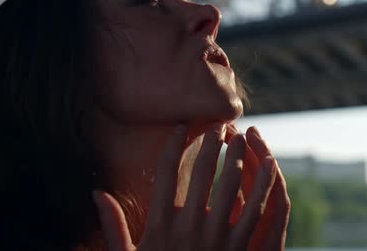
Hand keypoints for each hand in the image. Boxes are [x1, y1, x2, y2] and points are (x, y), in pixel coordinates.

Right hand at [92, 123, 277, 250]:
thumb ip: (113, 225)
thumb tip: (96, 193)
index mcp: (159, 227)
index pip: (164, 174)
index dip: (172, 146)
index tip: (180, 127)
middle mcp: (187, 228)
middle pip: (200, 173)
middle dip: (209, 145)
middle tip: (217, 126)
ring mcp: (215, 238)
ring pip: (230, 186)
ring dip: (236, 158)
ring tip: (240, 138)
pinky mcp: (238, 248)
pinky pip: (255, 211)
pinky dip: (264, 186)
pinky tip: (270, 165)